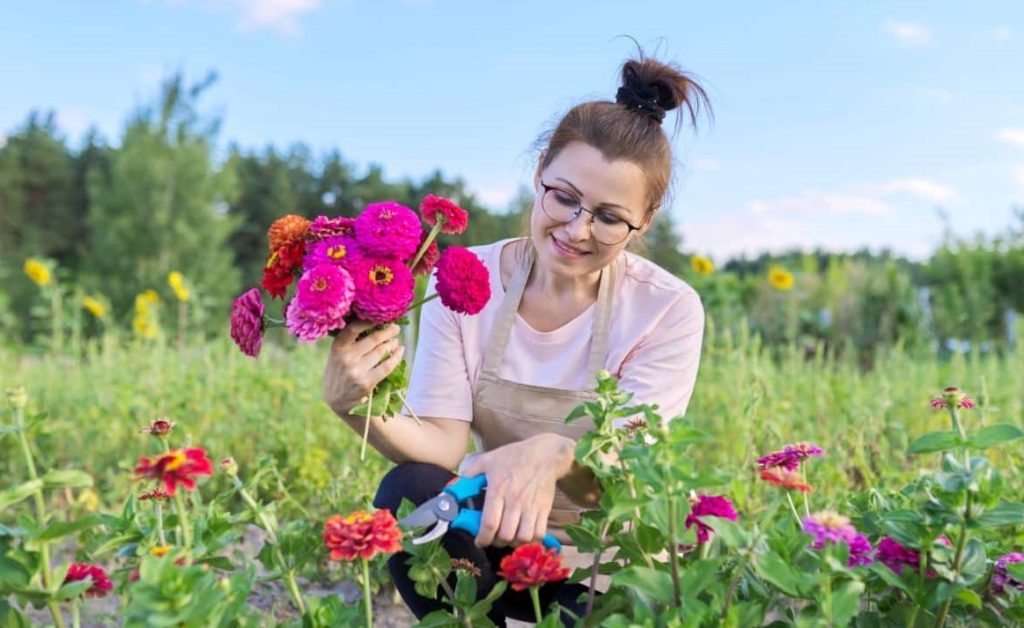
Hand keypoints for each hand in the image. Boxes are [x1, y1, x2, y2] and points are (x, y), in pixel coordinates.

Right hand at [322, 322, 403, 414]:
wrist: (338, 401)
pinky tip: (400, 352)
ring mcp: (356, 371)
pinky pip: (387, 366)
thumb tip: (373, 323)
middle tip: (396, 328)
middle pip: (373, 339)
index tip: (380, 317)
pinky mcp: (366, 383)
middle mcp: (346, 358)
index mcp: (337, 348)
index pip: (353, 328)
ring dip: (392, 344)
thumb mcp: (337, 356)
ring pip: (381, 351)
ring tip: (395, 342)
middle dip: (388, 332)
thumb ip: (349, 343)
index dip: (369, 321)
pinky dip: (396, 357)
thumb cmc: (340, 373)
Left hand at [461, 433, 574, 547]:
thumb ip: (469, 475)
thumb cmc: (513, 457)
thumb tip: (453, 489)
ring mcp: (531, 506)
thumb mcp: (488, 460)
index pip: (489, 524)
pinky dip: (530, 540)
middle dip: (496, 542)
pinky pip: (539, 534)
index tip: (479, 541)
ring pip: (522, 538)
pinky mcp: (544, 509)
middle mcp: (515, 500)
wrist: (545, 454)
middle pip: (505, 535)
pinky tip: (524, 534)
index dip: (482, 538)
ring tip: (508, 537)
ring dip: (513, 542)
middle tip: (493, 538)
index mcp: (498, 489)